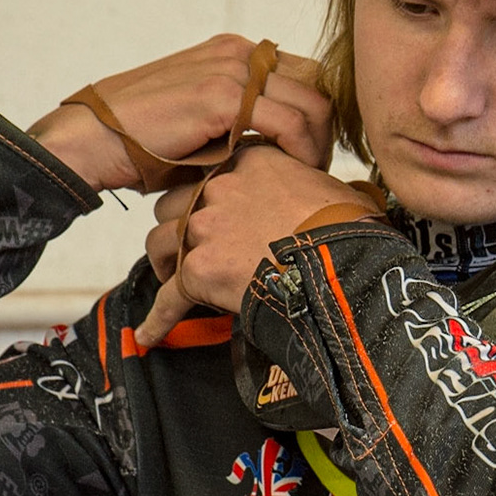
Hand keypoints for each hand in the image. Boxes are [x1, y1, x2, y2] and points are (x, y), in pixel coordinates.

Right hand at [26, 34, 332, 192]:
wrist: (89, 141)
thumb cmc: (140, 143)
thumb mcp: (201, 124)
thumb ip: (242, 123)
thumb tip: (282, 151)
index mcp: (233, 53)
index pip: (303, 74)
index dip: (316, 116)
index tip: (312, 153)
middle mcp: (237, 53)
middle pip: (317, 84)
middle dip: (326, 129)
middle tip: (317, 168)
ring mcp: (231, 70)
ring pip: (312, 103)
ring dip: (318, 146)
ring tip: (306, 177)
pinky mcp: (223, 96)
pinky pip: (289, 122)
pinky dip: (300, 151)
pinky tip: (290, 175)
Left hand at [135, 144, 379, 345]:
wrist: (340, 261)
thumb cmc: (345, 224)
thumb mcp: (324, 183)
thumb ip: (299, 181)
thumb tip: (315, 196)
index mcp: (246, 161)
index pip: (209, 173)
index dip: (208, 195)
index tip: (214, 211)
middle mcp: (217, 189)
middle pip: (174, 202)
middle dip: (178, 225)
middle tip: (193, 246)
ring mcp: (204, 229)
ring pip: (160, 242)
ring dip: (166, 262)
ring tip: (175, 280)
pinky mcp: (200, 271)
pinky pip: (169, 298)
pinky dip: (158, 318)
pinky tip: (150, 334)